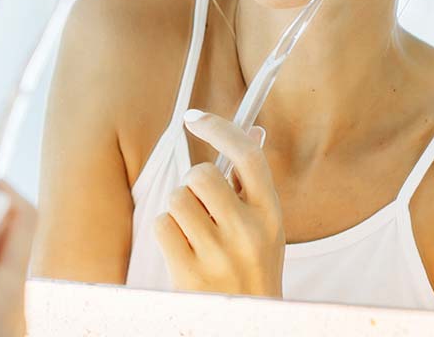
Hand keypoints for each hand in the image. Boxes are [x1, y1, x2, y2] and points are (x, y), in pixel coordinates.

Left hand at [153, 109, 284, 296]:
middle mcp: (249, 232)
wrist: (251, 326)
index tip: (196, 118)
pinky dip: (166, 232)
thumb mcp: (266, 226)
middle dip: (193, 183)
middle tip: (201, 204)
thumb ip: (254, 183)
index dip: (220, 128)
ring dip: (179, 209)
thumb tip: (252, 130)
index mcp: (271, 215)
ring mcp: (220, 255)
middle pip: (202, 174)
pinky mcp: (190, 274)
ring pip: (178, 198)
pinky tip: (182, 249)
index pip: (248, 156)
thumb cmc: (253, 268)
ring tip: (194, 232)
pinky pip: (162, 225)